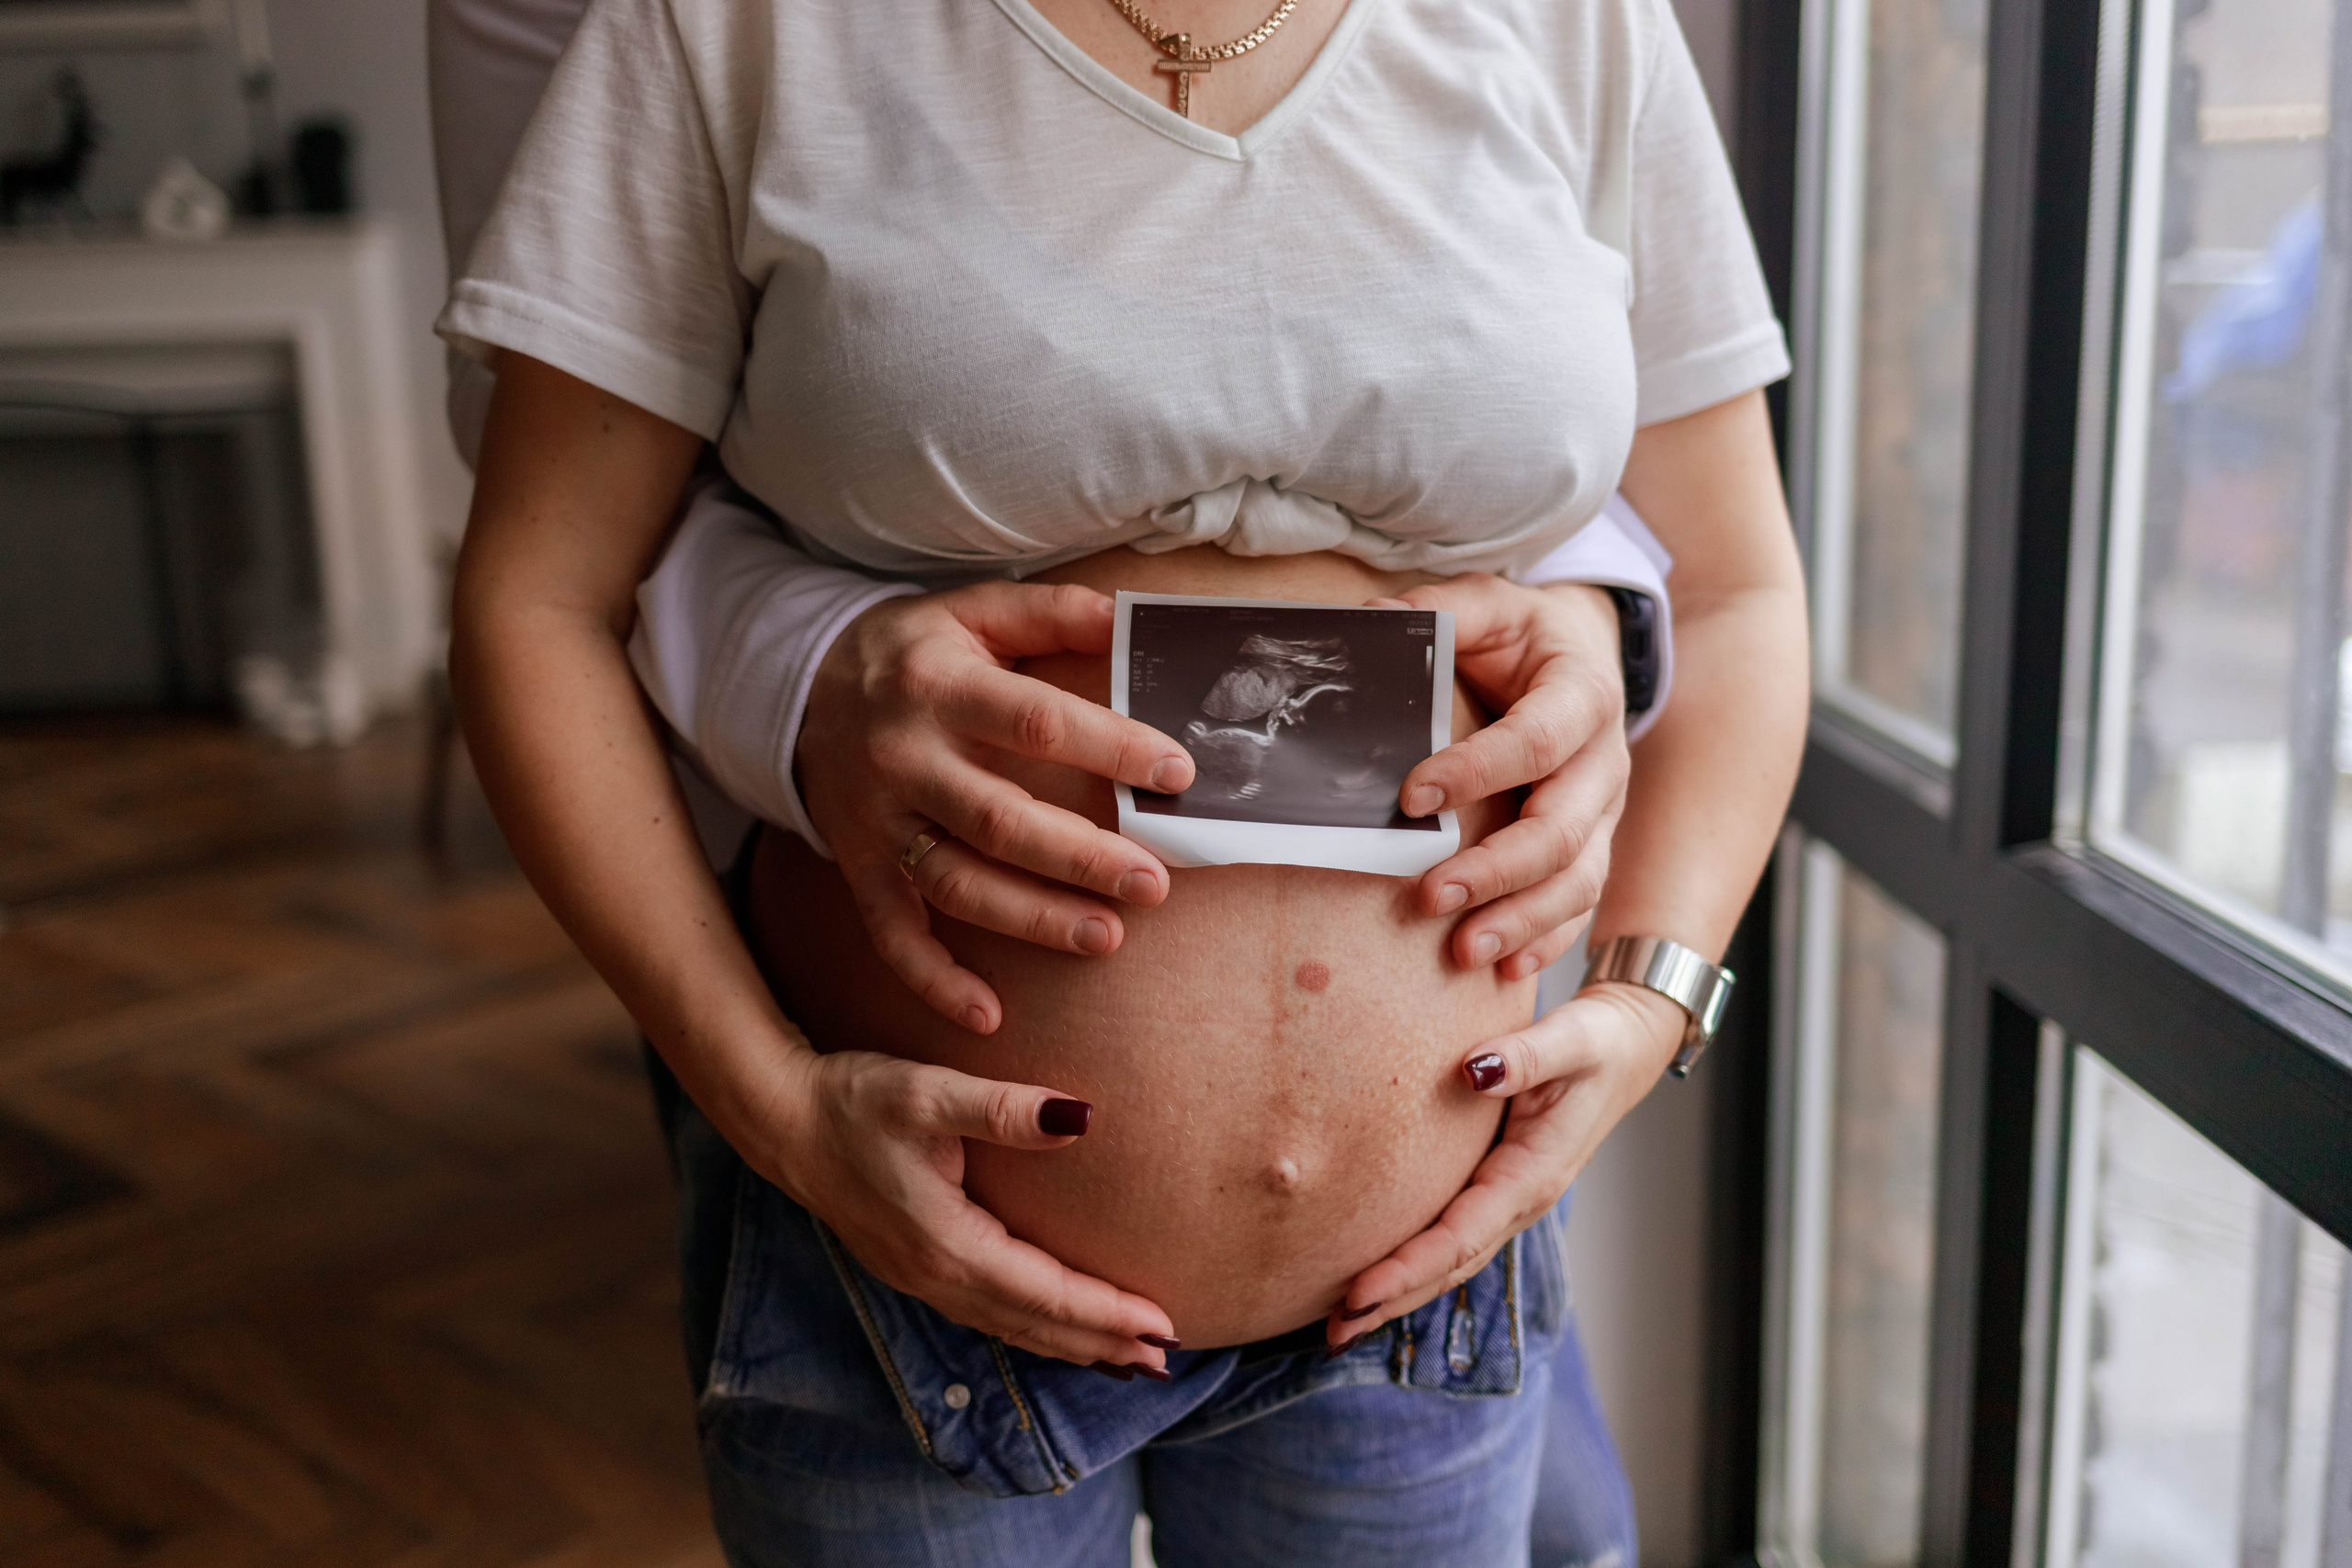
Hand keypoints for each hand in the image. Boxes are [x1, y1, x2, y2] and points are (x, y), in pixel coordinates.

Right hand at [752, 1045, 1178, 1373]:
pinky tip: (1054, 1328)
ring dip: (1071, 1345)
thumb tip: (1082, 1118)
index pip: (1044, 1293)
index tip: (1164, 1325)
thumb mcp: (929, 1092)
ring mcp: (920, 1278)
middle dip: (1101, 1345)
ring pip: (1010, 1328)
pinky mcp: (912, 1268)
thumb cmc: (855, 1099)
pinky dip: (1033, 1329)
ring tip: (1127, 1359)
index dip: (1106, 1313)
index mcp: (946, 1243)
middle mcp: (933, 1276)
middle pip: (1033, 1326)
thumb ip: (1005, 1108)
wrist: (782, 1117)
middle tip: (1166, 1362)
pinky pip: (987, 1315)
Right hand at [798, 582, 1195, 1033]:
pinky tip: (989, 1016)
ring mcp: (877, 820)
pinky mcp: (857, 867)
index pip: (1036, 722)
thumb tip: (1128, 619)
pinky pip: (892, 933)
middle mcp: (904, 758)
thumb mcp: (969, 610)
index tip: (1175, 773)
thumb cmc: (911, 653)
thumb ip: (1049, 614)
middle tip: (1153, 883)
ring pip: (957, 882)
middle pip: (1001, 819)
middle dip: (1083, 858)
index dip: (1109, 749)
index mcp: (940, 686)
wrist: (796, 688)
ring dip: (1033, 919)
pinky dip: (935, 980)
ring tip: (1107, 937)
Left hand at [1322, 982, 1684, 1346]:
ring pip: (1448, 1261)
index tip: (1355, 1293)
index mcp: (1532, 1176)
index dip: (1407, 1268)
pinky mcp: (1494, 1186)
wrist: (1626, 1047)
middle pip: (1448, 1267)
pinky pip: (1449, 1236)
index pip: (1460, 1237)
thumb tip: (1473, 1070)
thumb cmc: (1599, 1042)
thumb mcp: (1571, 1041)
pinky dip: (1411, 1263)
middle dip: (1391, 1301)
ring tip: (1338, 1323)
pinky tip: (1373, 1275)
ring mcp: (1507, 1199)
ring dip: (1396, 1293)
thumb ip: (1526, 1056)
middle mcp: (1518, 1200)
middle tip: (1331, 1332)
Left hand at [1373, 575, 1630, 978]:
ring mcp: (1605, 812)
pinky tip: (1506, 970)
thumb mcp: (1490, 605)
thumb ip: (1441, 611)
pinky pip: (1583, 903)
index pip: (1535, 741)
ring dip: (1521, 920)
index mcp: (1582, 693)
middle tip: (1429, 897)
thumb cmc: (1523, 636)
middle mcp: (1604, 761)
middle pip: (1561, 828)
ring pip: (1578, 879)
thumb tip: (1370, 622)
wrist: (1585, 655)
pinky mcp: (1597, 845)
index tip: (1411, 797)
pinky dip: (1548, 940)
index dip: (1476, 770)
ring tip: (1463, 951)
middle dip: (1496, 870)